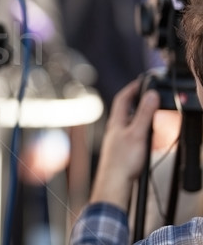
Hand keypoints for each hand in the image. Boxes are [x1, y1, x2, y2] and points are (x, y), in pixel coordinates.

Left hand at [90, 80, 158, 210]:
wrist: (114, 183)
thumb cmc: (123, 161)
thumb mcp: (137, 134)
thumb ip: (145, 114)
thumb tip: (150, 95)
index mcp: (116, 122)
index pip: (122, 99)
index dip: (131, 88)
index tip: (141, 81)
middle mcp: (114, 129)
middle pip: (125, 110)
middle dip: (137, 101)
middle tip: (148, 95)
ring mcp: (117, 140)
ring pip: (129, 123)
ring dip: (140, 117)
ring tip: (151, 114)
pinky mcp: (121, 150)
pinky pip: (132, 135)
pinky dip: (141, 131)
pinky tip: (146, 137)